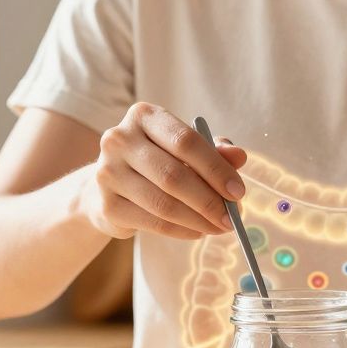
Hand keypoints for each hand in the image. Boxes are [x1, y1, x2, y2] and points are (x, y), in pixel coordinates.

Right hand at [81, 102, 246, 239]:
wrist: (108, 186)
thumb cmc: (156, 162)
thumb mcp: (184, 150)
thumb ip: (213, 151)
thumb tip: (239, 156)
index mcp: (144, 116)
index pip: (186, 141)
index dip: (216, 168)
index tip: (238, 192)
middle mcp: (120, 140)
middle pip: (174, 175)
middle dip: (210, 201)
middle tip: (232, 218)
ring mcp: (108, 172)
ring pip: (164, 204)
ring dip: (199, 220)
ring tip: (219, 227)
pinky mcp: (107, 205)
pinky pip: (153, 223)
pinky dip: (182, 231)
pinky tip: (197, 232)